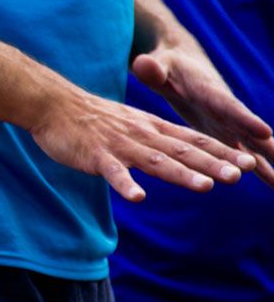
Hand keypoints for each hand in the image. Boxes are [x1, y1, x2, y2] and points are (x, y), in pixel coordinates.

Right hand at [30, 86, 256, 201]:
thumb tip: (182, 158)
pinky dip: (126, 185)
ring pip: (155, 161)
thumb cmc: (90, 119)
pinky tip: (138, 198)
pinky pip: (113, 173)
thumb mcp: (130, 125)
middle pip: (181, 151)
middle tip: (241, 174)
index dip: (220, 151)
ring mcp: (119, 145)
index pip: (192, 140)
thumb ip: (155, 141)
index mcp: (150, 128)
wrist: (53, 104)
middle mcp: (141, 135)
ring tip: (206, 187)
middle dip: (212, 163)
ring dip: (181, 174)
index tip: (248, 162)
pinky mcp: (95, 156)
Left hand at [132, 46, 273, 187]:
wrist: (183, 64)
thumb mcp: (158, 66)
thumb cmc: (168, 65)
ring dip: (270, 166)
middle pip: (252, 132)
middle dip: (270, 149)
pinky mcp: (226, 134)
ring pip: (254, 147)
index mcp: (210, 93)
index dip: (246, 119)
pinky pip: (245, 155)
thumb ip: (152, 70)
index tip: (265, 132)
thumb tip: (141, 64)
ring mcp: (230, 124)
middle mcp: (227, 110)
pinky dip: (261, 169)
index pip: (229, 107)